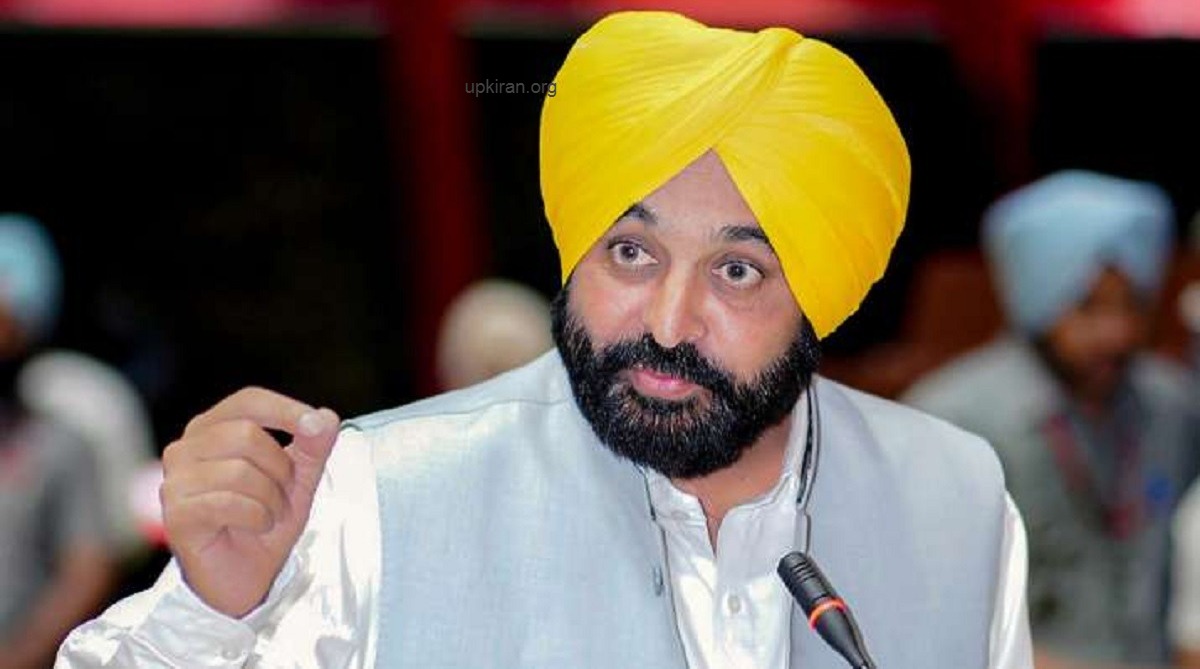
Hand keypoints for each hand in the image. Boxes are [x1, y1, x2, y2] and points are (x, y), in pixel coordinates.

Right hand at [160, 387, 339, 617]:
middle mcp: (186, 449)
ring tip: (268, 514)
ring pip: (239, 470)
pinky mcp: (176, 515)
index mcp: (212, 430)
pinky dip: (257, 517)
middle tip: (283, 496)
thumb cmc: (264, 521)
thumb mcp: (298, 480)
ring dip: (270, 499)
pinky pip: (229, 502)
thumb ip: (313, 447)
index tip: (316, 425)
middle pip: (247, 435)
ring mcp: (175, 482)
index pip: (248, 401)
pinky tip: (254, 527)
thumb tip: (326, 418)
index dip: (284, 409)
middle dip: (280, 469)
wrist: (246, 576)